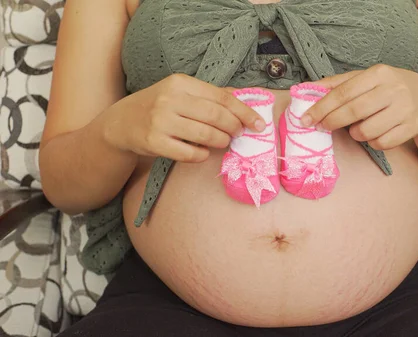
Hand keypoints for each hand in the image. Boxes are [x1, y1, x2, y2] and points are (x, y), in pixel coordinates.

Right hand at [102, 74, 264, 161]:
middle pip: (216, 116)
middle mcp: (170, 99)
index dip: (244, 112)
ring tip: (224, 142)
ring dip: (221, 142)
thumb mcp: (180, 92)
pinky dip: (202, 155)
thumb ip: (208, 96)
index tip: (258, 124)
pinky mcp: (153, 142)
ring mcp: (160, 121)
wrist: (120, 122)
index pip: (222, 97)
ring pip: (205, 135)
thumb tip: (243, 104)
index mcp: (180, 83)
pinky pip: (189, 153)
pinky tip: (203, 153)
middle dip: (234, 128)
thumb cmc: (158, 106)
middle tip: (239, 134)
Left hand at [301, 64, 417, 149]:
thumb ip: (337, 84)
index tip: (306, 119)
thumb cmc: (388, 88)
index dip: (321, 107)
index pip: (343, 92)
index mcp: (379, 73)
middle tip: (323, 127)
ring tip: (359, 128)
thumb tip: (304, 89)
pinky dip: (373, 142)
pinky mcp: (412, 127)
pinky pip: (382, 143)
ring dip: (356, 134)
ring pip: (367, 131)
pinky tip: (376, 133)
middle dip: (333, 122)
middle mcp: (394, 89)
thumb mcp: (366, 78)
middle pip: (354, 111)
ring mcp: (405, 109)